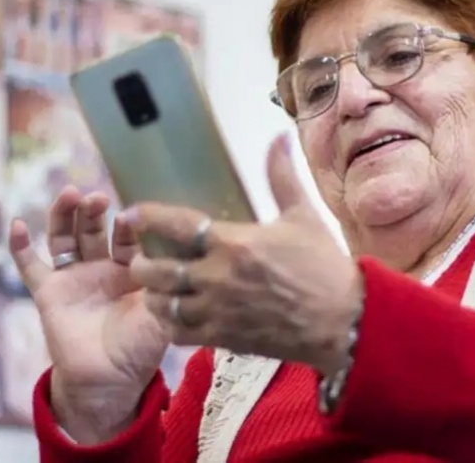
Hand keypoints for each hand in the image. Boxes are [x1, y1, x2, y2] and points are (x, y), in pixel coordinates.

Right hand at [9, 187, 169, 443]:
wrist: (109, 382)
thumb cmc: (141, 349)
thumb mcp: (163, 314)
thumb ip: (169, 289)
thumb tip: (179, 261)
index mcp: (132, 270)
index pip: (128, 238)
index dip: (129, 226)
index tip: (131, 215)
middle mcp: (101, 268)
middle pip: (94, 230)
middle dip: (95, 212)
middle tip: (97, 197)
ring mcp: (73, 278)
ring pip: (64, 238)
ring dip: (64, 215)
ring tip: (69, 195)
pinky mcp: (48, 292)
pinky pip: (31, 267)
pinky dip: (20, 247)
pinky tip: (17, 224)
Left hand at [125, 133, 361, 375]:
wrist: (343, 320)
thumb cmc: (324, 266)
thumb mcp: (303, 215)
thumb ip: (281, 177)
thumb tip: (280, 136)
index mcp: (233, 242)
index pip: (176, 225)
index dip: (147, 217)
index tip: (132, 213)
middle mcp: (218, 276)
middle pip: (157, 271)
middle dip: (140, 265)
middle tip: (139, 260)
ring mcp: (218, 310)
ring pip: (162, 306)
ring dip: (153, 296)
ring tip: (153, 290)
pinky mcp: (224, 338)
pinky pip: (180, 334)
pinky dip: (170, 325)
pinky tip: (175, 316)